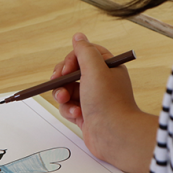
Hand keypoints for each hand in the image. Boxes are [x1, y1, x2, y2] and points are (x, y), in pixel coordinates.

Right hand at [51, 33, 156, 172]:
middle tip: (58, 82)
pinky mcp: (86, 114)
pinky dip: (68, 110)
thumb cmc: (108, 102)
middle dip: (62, 78)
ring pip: (67, 90)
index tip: (66, 69)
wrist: (114, 135)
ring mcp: (92, 99)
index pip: (84, 55)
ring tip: (66, 100)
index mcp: (107, 68)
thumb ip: (84, 51)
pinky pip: (68, 107)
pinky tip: (77, 114)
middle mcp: (101, 82)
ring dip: (63, 95)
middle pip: (72, 72)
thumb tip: (78, 37)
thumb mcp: (95, 69)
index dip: (71, 60)